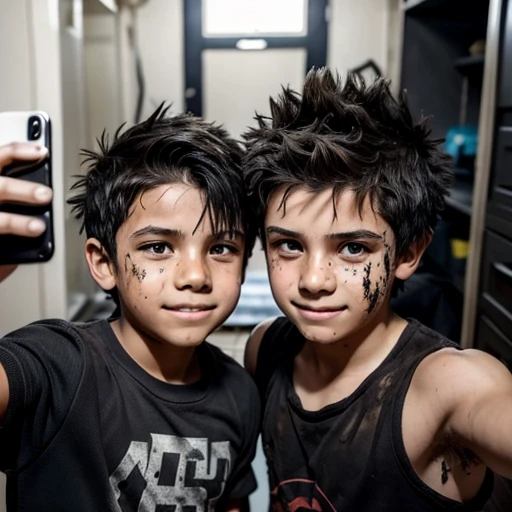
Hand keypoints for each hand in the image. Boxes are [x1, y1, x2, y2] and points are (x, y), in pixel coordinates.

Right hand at [0, 142, 51, 281]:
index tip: (41, 152)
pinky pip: (0, 238)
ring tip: (39, 227)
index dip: (18, 152)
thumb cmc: (1, 222)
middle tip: (47, 195)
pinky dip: (14, 235)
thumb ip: (15, 192)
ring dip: (18, 223)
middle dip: (23, 190)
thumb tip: (41, 186)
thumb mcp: (6, 197)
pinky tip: (29, 241)